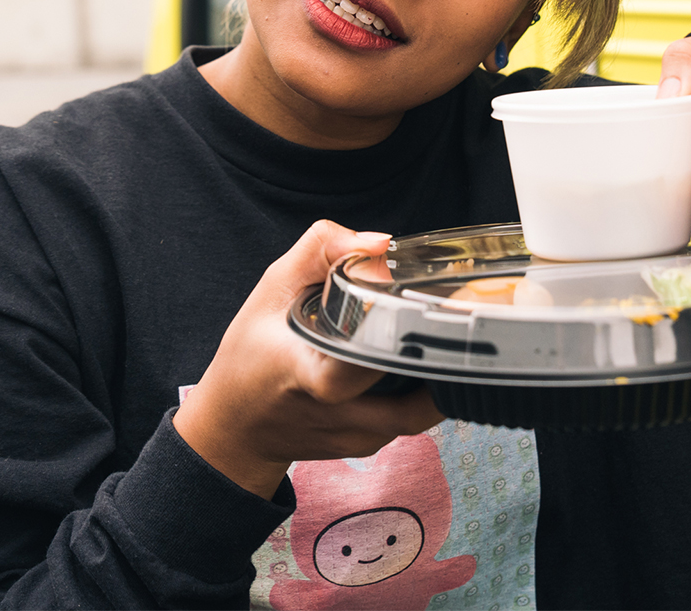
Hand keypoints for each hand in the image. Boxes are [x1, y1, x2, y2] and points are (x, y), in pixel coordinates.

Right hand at [172, 220, 442, 498]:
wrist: (234, 429)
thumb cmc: (249, 356)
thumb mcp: (271, 291)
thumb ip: (320, 251)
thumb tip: (381, 243)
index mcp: (306, 372)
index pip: (359, 365)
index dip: (396, 339)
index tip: (420, 308)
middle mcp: (334, 412)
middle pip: (409, 400)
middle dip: (438, 360)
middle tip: (456, 321)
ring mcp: (353, 437)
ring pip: (418, 415)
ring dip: (437, 379)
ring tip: (442, 338)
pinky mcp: (364, 447)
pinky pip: (409, 422)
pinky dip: (421, 394)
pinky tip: (418, 363)